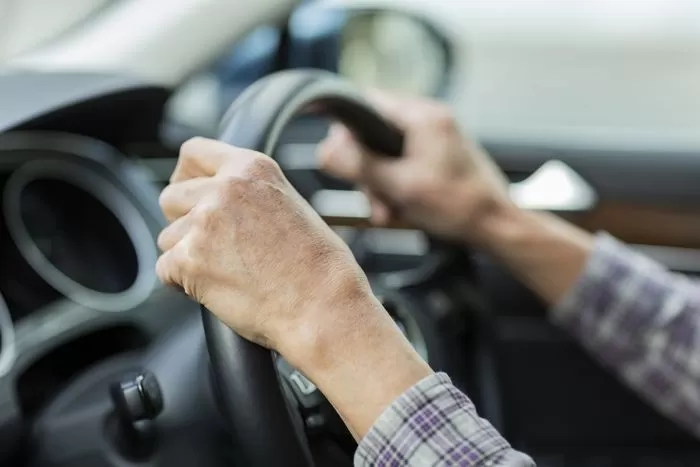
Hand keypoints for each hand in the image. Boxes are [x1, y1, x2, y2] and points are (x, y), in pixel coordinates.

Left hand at [156, 137, 431, 437]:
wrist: (322, 306)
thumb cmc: (319, 268)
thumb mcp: (290, 205)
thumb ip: (251, 194)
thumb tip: (219, 200)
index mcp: (253, 168)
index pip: (193, 152)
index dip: (187, 177)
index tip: (189, 194)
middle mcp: (226, 188)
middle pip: (171, 196)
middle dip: (182, 221)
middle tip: (209, 244)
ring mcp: (205, 223)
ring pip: (167, 237)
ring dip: (186, 255)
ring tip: (227, 272)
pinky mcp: (190, 260)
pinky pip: (165, 269)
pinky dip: (183, 283)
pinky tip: (218, 289)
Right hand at [317, 91, 510, 245]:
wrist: (497, 226)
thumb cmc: (459, 205)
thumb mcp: (400, 186)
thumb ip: (360, 166)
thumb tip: (324, 150)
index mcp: (423, 116)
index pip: (367, 102)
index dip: (347, 129)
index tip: (339, 155)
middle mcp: (430, 120)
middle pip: (374, 133)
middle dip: (368, 170)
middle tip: (372, 197)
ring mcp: (435, 138)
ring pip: (387, 154)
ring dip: (381, 185)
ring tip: (388, 212)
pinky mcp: (438, 157)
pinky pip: (404, 165)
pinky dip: (397, 187)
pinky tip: (399, 210)